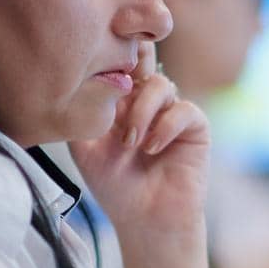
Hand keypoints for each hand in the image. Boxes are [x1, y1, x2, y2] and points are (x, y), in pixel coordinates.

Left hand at [69, 41, 210, 242]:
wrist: (145, 220)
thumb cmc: (115, 187)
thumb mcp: (84, 149)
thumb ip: (80, 116)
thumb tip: (74, 81)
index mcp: (120, 101)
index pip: (119, 63)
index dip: (113, 48)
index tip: (97, 48)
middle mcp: (146, 101)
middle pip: (145, 59)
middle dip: (133, 59)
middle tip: (119, 78)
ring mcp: (171, 113)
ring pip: (161, 85)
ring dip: (142, 111)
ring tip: (130, 142)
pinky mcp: (194, 129)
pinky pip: (184, 110)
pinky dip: (165, 126)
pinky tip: (151, 148)